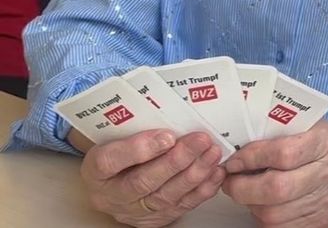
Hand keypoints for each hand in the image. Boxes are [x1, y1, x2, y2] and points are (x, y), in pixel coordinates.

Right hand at [80, 130, 224, 226]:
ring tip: (212, 153)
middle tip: (201, 140)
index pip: (109, 162)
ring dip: (194, 174)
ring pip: (165, 196)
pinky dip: (202, 189)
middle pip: (143, 182)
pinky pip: (181, 206)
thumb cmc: (120, 153)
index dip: (139, 149)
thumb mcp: (117, 137)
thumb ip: (137, 129)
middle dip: (176, 160)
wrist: (117, 182)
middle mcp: (113, 196)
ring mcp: (135, 211)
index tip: (167, 135)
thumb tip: (171, 123)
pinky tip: (215, 172)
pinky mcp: (157, 219)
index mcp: (97, 171)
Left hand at [221, 120, 327, 226]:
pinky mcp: (321, 220)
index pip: (283, 153)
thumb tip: (234, 146)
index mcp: (324, 141)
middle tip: (231, 181)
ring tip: (248, 192)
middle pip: (277, 189)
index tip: (234, 161)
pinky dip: (265, 218)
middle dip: (243, 188)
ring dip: (251, 205)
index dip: (251, 159)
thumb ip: (273, 130)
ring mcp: (327, 199)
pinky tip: (264, 204)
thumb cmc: (318, 142)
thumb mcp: (302, 124)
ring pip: (275, 214)